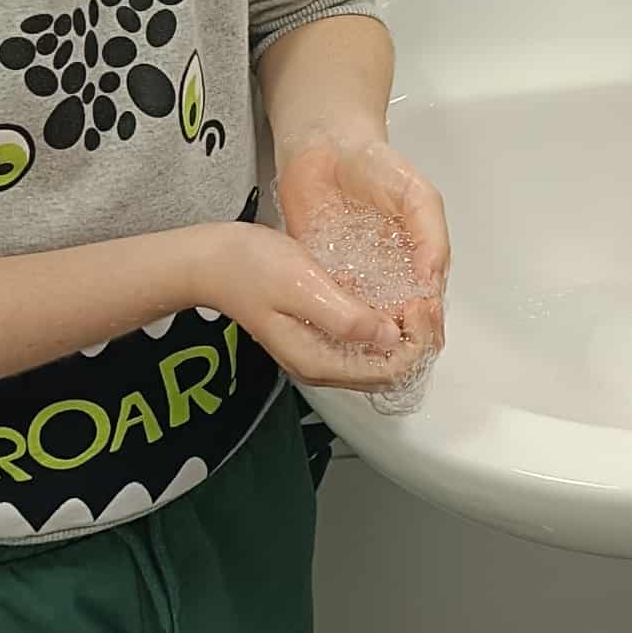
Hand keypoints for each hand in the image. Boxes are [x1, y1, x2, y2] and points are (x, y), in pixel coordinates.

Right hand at [192, 220, 414, 389]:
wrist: (210, 261)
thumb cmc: (247, 267)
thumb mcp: (302, 285)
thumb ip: (345, 317)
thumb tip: (389, 336)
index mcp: (319, 361)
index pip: (389, 371)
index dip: (414, 341)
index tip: (416, 302)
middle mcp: (322, 364)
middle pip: (389, 369)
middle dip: (415, 338)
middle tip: (421, 297)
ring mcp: (320, 350)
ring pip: (380, 355)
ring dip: (403, 329)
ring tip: (411, 294)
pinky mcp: (319, 331)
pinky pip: (364, 337)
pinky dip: (385, 320)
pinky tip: (388, 292)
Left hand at [275, 134, 449, 356]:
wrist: (322, 148)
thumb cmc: (372, 164)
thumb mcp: (417, 193)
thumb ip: (432, 234)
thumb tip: (432, 279)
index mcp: (418, 259)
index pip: (429, 304)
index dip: (428, 320)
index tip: (420, 321)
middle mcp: (389, 275)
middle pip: (400, 322)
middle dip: (401, 337)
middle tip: (394, 335)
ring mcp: (356, 278)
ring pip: (367, 323)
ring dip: (368, 337)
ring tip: (368, 339)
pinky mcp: (323, 276)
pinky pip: (331, 308)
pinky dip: (335, 323)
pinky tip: (338, 331)